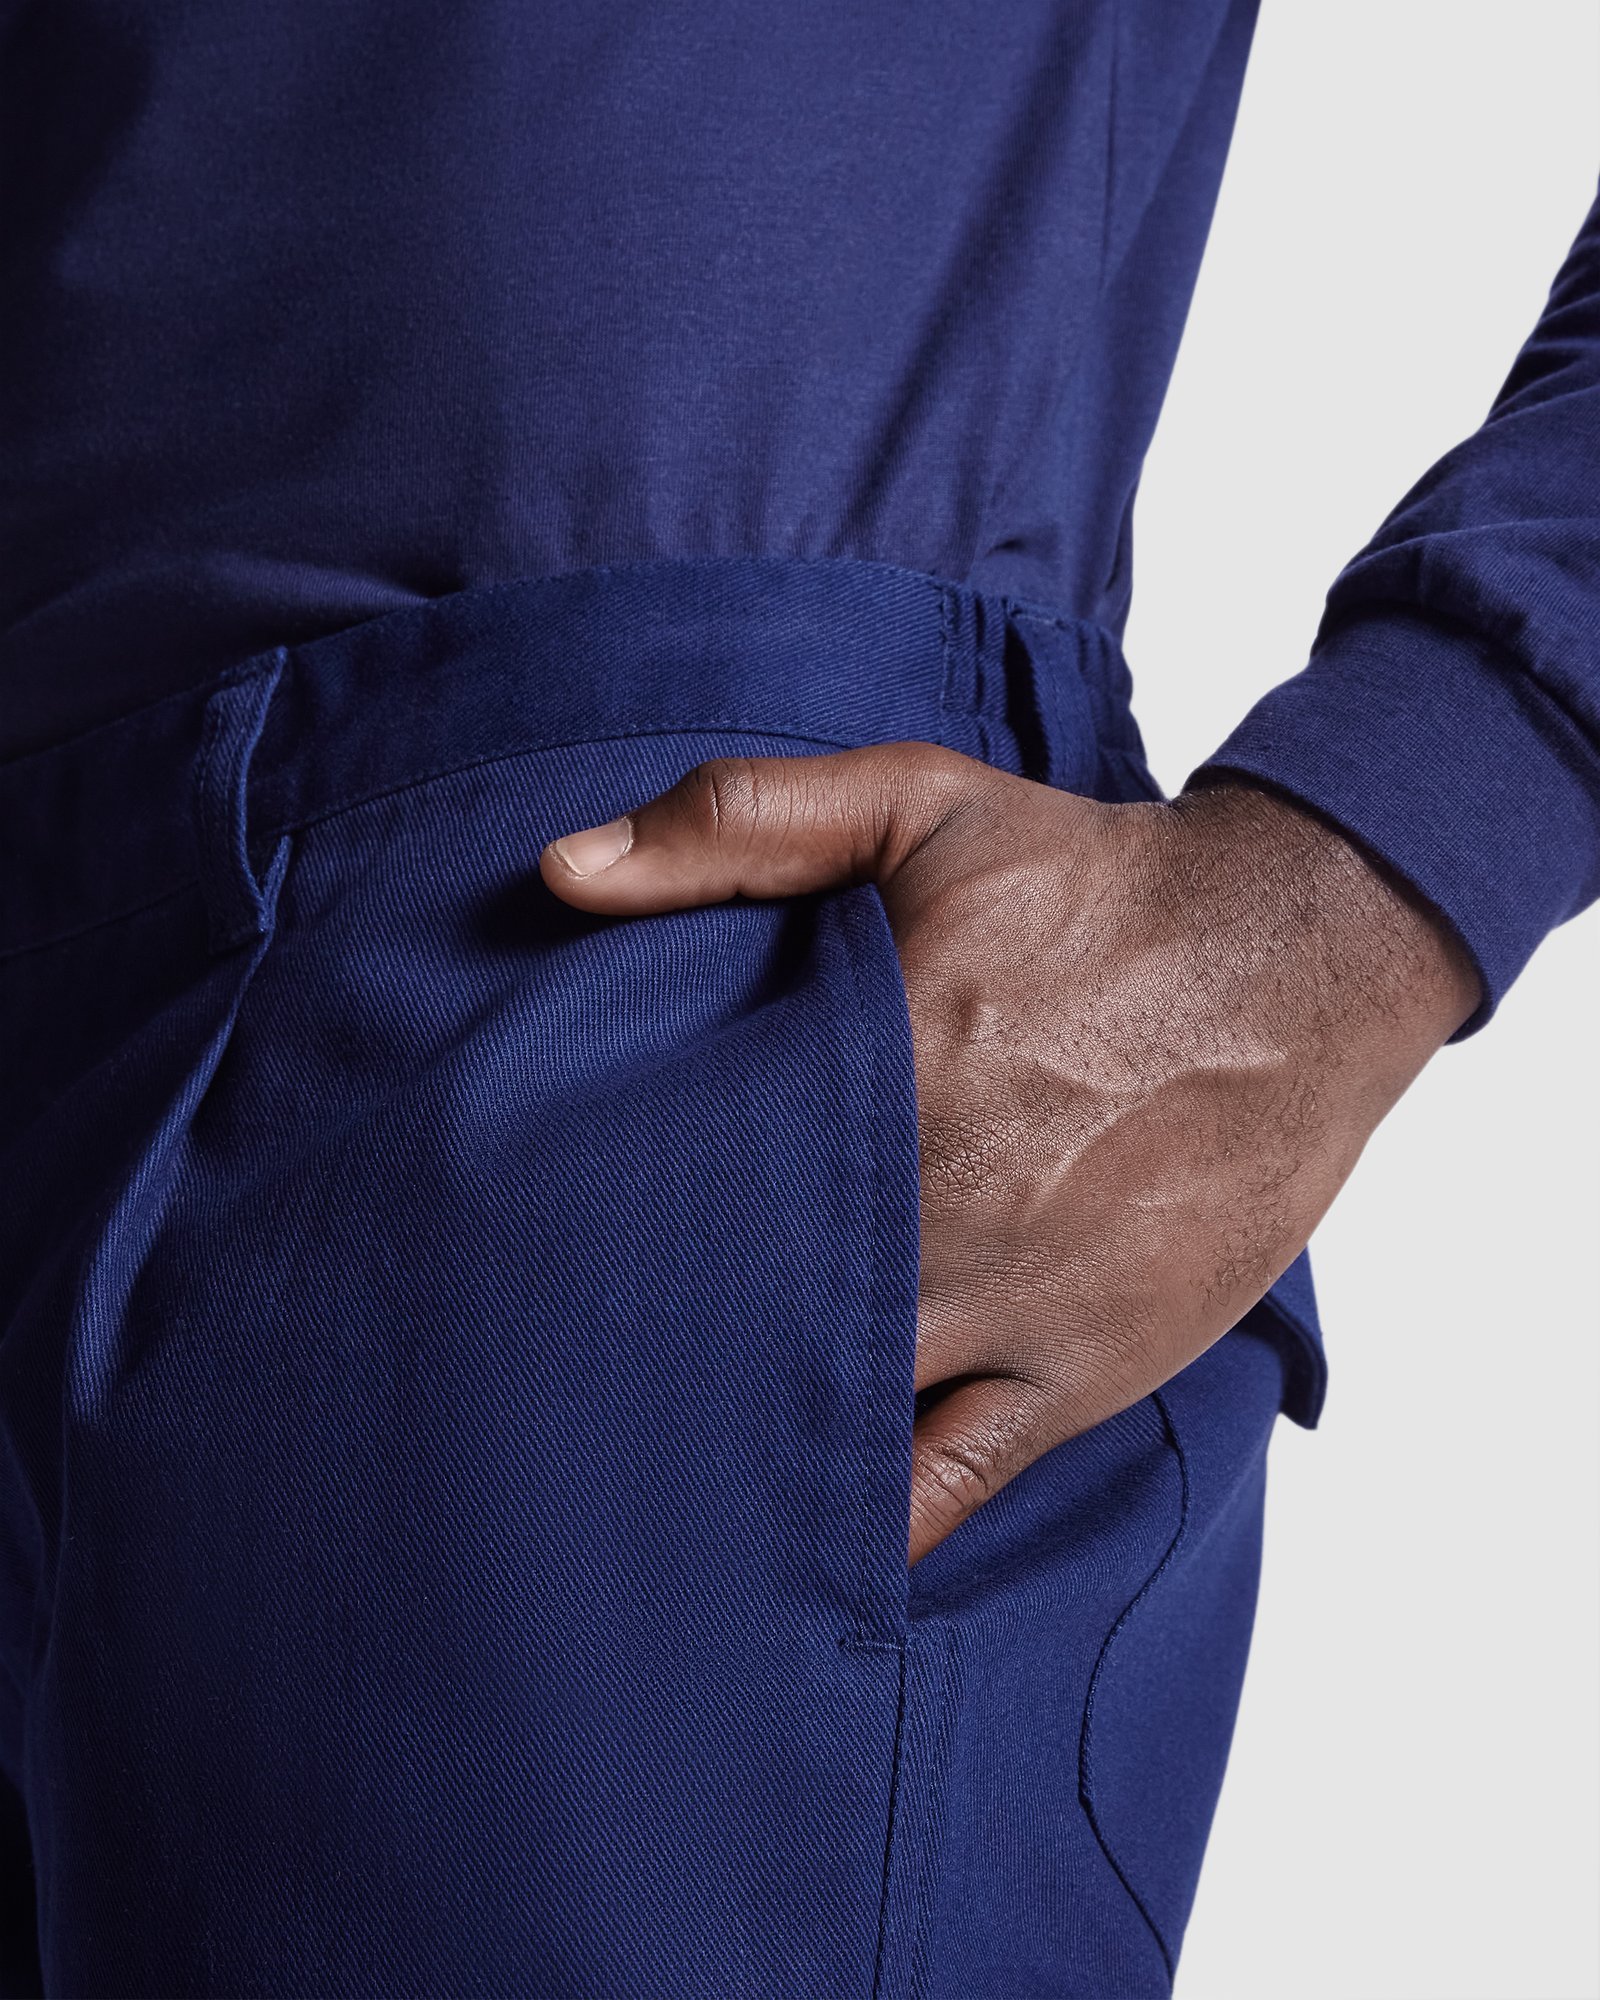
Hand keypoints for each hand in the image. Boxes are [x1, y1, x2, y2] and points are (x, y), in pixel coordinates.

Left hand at [540, 747, 1479, 1562]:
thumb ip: (740, 822)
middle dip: (653, 1346)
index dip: (599, 1228)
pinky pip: (954, 1483)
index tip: (528, 1248)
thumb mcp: (919, 802)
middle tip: (552, 1377)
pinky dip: (869, 1524)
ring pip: (833, 1417)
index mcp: (881, 1073)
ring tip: (637, 1477)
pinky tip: (785, 1545)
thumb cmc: (1097, 884)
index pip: (692, 1182)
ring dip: (740, 1444)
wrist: (1298, 959)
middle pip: (747, 1314)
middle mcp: (938, 1207)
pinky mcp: (1082, 1370)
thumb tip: (562, 869)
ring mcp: (1013, 1306)